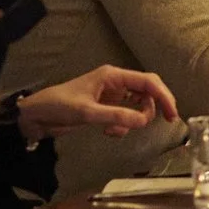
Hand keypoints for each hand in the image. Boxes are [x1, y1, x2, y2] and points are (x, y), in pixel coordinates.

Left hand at [16, 66, 176, 139]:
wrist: (36, 115)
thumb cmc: (59, 106)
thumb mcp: (88, 112)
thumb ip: (117, 116)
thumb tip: (144, 122)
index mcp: (113, 76)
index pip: (148, 82)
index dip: (164, 96)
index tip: (172, 115)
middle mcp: (115, 82)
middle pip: (147, 92)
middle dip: (150, 109)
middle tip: (152, 125)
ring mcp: (111, 95)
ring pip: (137, 106)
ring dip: (132, 120)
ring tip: (116, 130)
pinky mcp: (105, 108)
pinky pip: (125, 116)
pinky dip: (121, 126)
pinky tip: (107, 132)